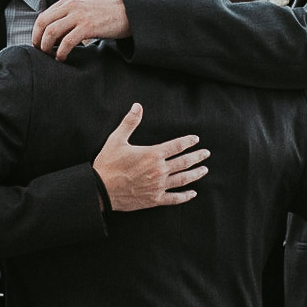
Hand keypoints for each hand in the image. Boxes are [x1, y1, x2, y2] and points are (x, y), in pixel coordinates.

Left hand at [32, 0, 130, 59]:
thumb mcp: (82, 9)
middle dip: (38, 40)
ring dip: (47, 47)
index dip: (36, 33)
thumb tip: (50, 35)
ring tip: (51, 56)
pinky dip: (61, 53)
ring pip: (51, 32)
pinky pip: (67, 42)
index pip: (42, 17)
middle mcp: (71, 5)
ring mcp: (79, 15)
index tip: (38, 45)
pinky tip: (62, 58)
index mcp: (67, 1)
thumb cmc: (103, 15)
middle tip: (41, 53)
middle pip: (43, 23)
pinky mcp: (88, 26)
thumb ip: (67, 16)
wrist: (127, 14)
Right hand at [93, 104, 208, 210]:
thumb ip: (130, 122)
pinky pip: (174, 198)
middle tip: (206, 153)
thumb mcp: (117, 139)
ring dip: (196, 174)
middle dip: (197, 157)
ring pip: (183, 179)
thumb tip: (137, 106)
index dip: (188, 141)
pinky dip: (185, 196)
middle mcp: (159, 170)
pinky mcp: (154, 199)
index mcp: (153, 154)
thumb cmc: (108, 164)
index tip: (195, 139)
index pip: (177, 146)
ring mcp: (158, 186)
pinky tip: (192, 193)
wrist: (100, 190)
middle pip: (185, 162)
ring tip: (204, 169)